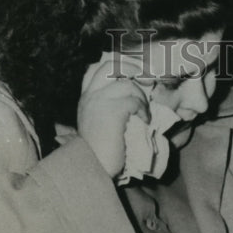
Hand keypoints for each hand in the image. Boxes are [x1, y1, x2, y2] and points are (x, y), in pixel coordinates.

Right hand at [76, 58, 150, 178]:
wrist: (90, 168)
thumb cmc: (98, 153)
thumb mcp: (99, 124)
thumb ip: (108, 108)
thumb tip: (133, 98)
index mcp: (86, 97)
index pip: (97, 67)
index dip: (118, 64)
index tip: (134, 73)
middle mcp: (90, 95)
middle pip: (111, 64)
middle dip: (133, 68)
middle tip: (147, 80)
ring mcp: (99, 101)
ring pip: (126, 83)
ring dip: (141, 95)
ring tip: (144, 111)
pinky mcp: (111, 111)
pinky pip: (133, 100)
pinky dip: (143, 109)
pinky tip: (145, 120)